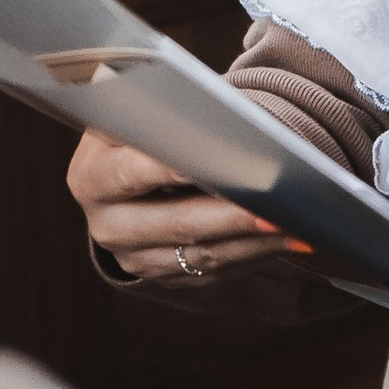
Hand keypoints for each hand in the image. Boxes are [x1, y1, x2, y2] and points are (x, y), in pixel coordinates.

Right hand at [66, 127, 302, 281]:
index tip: (215, 163)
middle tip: (277, 209)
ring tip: (297, 226)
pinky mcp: (163, 277)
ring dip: (253, 241)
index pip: (131, 174)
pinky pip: (214, 270)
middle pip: (176, 223)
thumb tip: (207, 111)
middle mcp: (107, 225)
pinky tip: (286, 241)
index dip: (171, 170)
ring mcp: (134, 258)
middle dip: (232, 215)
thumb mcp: (134, 117)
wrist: (122, 180)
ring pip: (201, 254)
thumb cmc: (138, 134)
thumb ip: (158, 113)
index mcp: (91, 177)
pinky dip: (253, 255)